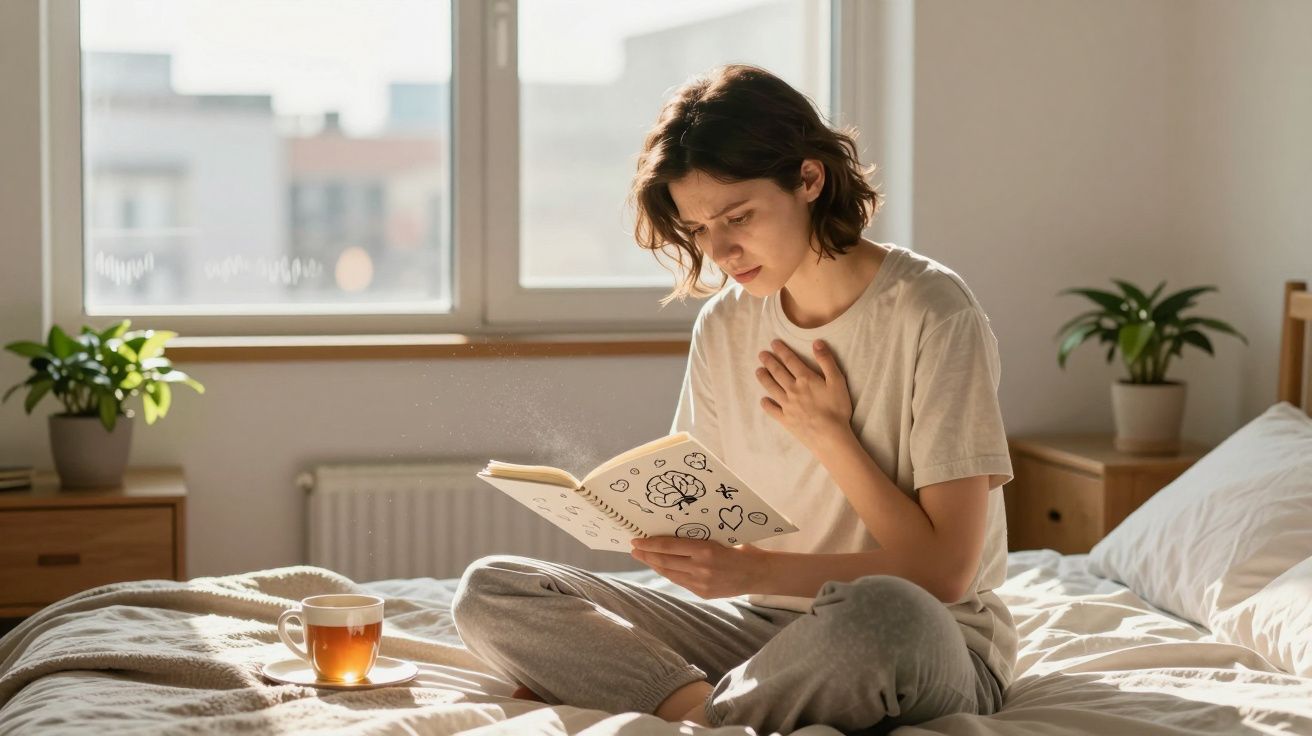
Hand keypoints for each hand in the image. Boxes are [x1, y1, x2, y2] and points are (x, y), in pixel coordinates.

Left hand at [630, 537, 767, 598]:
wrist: (758, 573)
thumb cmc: (740, 548)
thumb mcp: (720, 537)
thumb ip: (698, 538)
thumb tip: (673, 532)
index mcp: (705, 549)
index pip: (669, 546)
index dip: (650, 543)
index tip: (636, 539)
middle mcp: (700, 567)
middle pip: (665, 561)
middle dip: (646, 554)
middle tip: (634, 548)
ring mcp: (701, 583)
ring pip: (669, 573)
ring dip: (654, 564)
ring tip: (643, 557)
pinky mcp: (702, 593)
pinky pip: (680, 582)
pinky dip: (669, 573)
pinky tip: (662, 567)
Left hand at [756, 339, 853, 451]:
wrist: (830, 436)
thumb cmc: (837, 408)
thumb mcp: (837, 381)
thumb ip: (826, 361)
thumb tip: (817, 342)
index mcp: (805, 379)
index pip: (790, 361)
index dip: (781, 351)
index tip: (773, 343)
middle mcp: (793, 390)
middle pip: (778, 372)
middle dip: (769, 362)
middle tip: (761, 355)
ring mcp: (787, 406)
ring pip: (772, 388)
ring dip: (764, 378)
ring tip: (758, 371)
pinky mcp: (786, 420)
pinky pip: (772, 410)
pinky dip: (767, 404)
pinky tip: (763, 400)